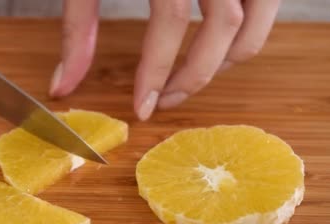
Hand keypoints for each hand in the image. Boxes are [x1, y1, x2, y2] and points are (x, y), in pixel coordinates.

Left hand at [49, 0, 279, 119]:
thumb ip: (77, 25)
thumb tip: (63, 85)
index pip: (171, 21)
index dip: (156, 71)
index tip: (142, 108)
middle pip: (225, 27)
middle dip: (195, 77)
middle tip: (166, 101)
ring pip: (256, 19)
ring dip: (228, 60)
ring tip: (192, 78)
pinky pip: (266, 3)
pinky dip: (246, 32)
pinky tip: (215, 44)